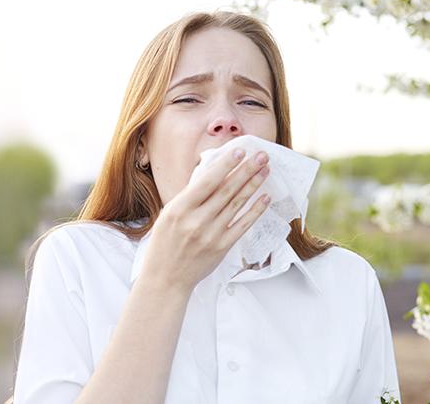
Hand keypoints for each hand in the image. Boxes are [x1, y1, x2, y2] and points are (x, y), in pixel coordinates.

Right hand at [140, 148, 269, 293]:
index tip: (240, 150)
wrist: (166, 279)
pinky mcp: (222, 247)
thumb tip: (212, 173)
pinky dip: (255, 210)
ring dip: (253, 185)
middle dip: (246, 170)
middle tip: (261, 155)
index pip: (207, 181)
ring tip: (265, 170)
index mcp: (179, 209)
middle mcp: (196, 221)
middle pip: (226, 190)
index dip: (225, 165)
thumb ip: (189, 196)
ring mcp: (211, 235)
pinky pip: (243, 225)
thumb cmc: (165, 244)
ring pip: (237, 204)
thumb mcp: (169, 215)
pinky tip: (265, 197)